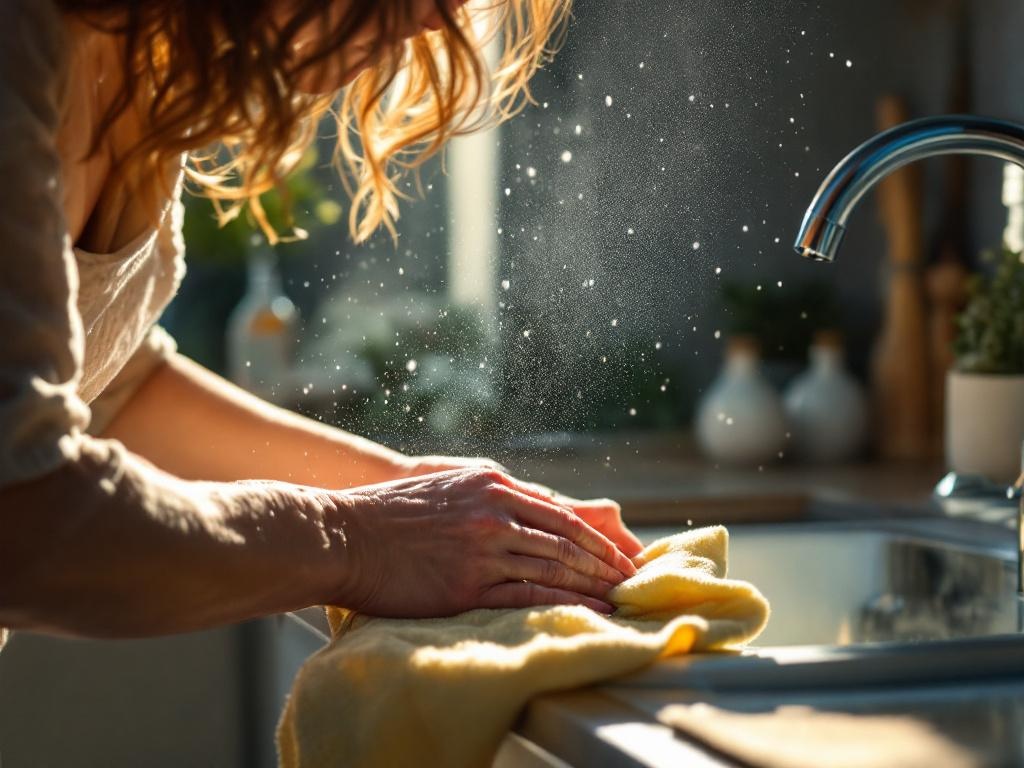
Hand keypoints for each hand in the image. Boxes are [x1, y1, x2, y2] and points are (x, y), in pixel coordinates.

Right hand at [333, 468, 637, 617]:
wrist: (346, 535)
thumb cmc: (395, 511)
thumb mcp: (452, 483)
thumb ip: (496, 493)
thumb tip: (536, 508)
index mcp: (494, 484)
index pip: (561, 513)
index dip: (597, 537)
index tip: (621, 553)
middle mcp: (495, 511)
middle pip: (567, 539)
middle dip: (606, 562)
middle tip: (633, 579)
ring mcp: (483, 547)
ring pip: (555, 566)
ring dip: (594, 584)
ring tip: (620, 598)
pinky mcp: (467, 584)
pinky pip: (529, 594)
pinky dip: (565, 602)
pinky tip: (587, 611)